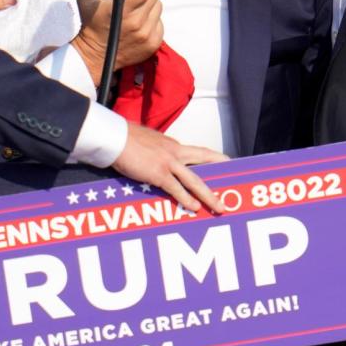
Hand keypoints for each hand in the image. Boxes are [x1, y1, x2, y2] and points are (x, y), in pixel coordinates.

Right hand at [71, 0, 164, 85]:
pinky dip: (154, 18)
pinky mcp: (153, 44)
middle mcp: (137, 22)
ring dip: (151, 2)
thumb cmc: (90, 25)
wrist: (95, 56)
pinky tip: (141, 21)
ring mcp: (146, 35)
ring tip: (138, 7)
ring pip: (159, 7)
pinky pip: (161, 23)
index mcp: (122, 10)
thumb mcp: (86, 0)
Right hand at [111, 122, 227, 212]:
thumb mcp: (148, 140)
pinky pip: (176, 189)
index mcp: (173, 144)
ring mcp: (168, 162)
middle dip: (219, 173)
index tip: (225, 163)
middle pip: (204, 161)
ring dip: (208, 195)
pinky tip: (194, 207)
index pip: (197, 152)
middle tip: (231, 184)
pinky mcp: (158, 173)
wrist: (114, 137)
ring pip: (195, 180)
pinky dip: (186, 199)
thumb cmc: (125, 138)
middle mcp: (175, 151)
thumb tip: (157, 157)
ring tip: (219, 207)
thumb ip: (157, 149)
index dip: (212, 158)